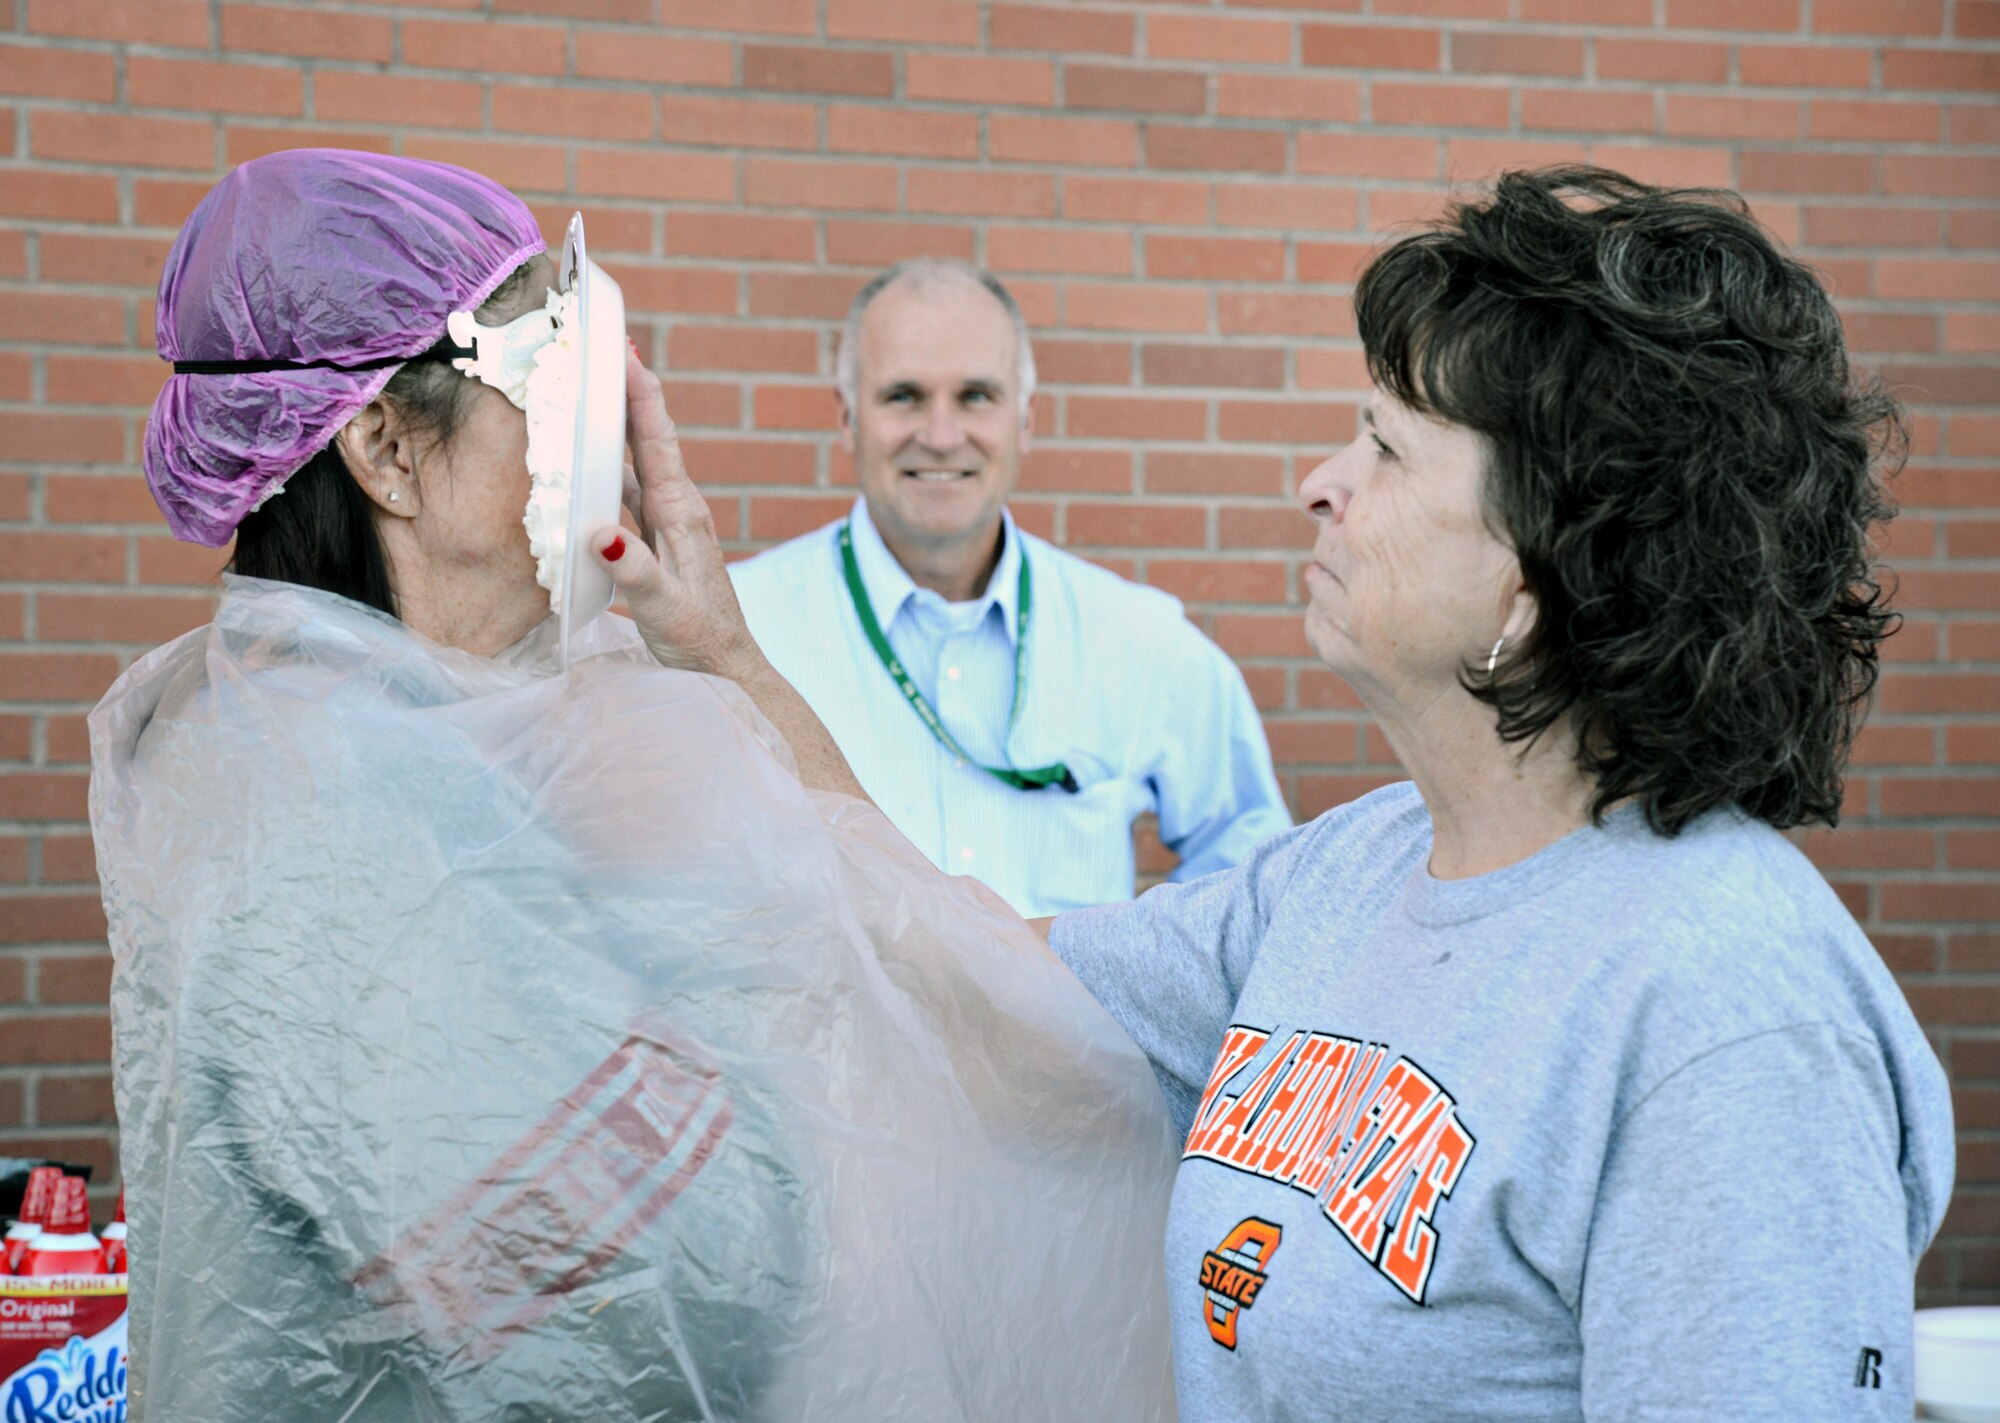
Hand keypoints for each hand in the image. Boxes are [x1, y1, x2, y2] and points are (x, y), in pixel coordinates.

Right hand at [593, 349, 763, 681]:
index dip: (640, 392)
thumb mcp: (664, 607)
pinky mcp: (656, 538)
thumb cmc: (699, 639)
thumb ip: (636, 570)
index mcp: (682, 512)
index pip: (657, 440)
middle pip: (646, 436)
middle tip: (599, 345)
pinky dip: (605, 466)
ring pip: (634, 460)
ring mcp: (667, 521)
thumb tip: (601, 533)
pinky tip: (581, 458)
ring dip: (612, 423)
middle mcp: (677, 507)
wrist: (724, 667)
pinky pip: (626, 489)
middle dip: (625, 389)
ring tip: (585, 386)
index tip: (623, 349)